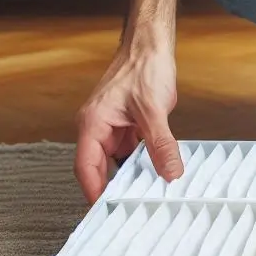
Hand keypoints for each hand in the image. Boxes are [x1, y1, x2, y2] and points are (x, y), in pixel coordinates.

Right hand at [74, 39, 182, 203]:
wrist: (152, 45)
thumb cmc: (144, 67)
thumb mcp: (154, 111)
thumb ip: (161, 144)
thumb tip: (170, 172)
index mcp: (92, 124)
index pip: (86, 167)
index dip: (94, 191)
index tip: (105, 210)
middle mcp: (98, 126)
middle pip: (101, 166)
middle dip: (115, 186)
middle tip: (131, 207)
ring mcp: (113, 125)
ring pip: (118, 159)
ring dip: (132, 173)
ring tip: (147, 192)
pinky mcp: (128, 123)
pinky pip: (131, 148)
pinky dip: (142, 159)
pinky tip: (157, 170)